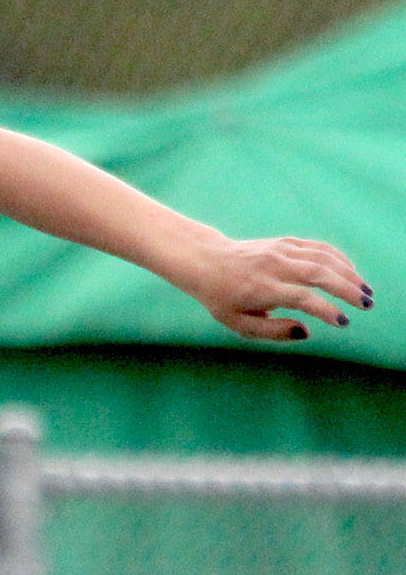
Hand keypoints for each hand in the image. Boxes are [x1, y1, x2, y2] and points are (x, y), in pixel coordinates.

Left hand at [188, 235, 370, 341]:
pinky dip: (338, 258)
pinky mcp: (285, 242)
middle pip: (318, 274)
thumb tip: (307, 332)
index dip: (325, 310)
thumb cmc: (223, 298)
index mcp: (261, 289)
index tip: (343, 322)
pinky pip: (317, 247)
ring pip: (322, 258)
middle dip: (347, 289)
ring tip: (366, 291)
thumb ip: (272, 331)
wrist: (207, 261)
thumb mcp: (238, 324)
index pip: (301, 298)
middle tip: (367, 305)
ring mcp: (280, 251)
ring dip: (349, 273)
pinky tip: (351, 272)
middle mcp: (273, 267)